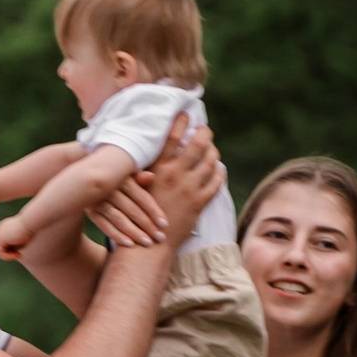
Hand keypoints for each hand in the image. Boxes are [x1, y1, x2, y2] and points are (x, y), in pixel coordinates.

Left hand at [0, 213, 28, 258]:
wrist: (31, 221)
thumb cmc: (31, 229)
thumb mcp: (23, 239)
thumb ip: (16, 245)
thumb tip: (12, 253)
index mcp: (6, 228)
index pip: (5, 243)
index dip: (12, 251)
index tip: (20, 253)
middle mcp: (0, 230)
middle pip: (1, 247)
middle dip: (9, 254)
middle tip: (19, 255)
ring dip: (8, 256)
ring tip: (18, 255)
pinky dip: (6, 256)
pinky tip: (15, 255)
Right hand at [90, 172, 167, 249]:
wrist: (90, 179)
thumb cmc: (118, 177)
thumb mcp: (128, 174)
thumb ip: (140, 177)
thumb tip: (151, 177)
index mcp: (122, 177)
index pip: (141, 197)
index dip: (154, 211)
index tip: (165, 225)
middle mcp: (109, 188)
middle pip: (131, 209)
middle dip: (147, 225)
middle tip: (160, 238)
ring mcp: (98, 200)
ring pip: (118, 219)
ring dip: (134, 232)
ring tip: (148, 243)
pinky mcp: (91, 211)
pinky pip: (104, 225)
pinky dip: (116, 235)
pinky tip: (129, 244)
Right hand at [142, 120, 222, 248]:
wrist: (150, 242)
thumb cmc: (140, 213)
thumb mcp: (138, 187)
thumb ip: (147, 171)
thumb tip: (155, 158)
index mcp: (157, 168)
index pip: (173, 137)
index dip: (181, 122)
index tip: (185, 114)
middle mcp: (174, 175)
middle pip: (198, 144)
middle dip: (205, 133)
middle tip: (205, 130)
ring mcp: (189, 188)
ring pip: (210, 161)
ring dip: (213, 152)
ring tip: (211, 150)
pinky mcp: (199, 202)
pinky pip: (216, 182)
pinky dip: (219, 173)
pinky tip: (218, 170)